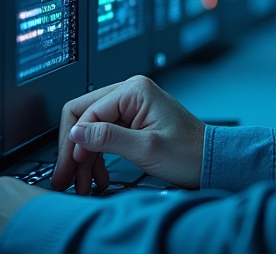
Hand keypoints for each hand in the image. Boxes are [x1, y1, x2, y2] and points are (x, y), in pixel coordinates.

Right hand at [51, 75, 204, 193]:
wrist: (210, 161)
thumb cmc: (189, 152)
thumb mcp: (146, 148)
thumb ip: (109, 138)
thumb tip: (77, 132)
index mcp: (134, 90)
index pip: (86, 111)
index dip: (74, 142)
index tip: (70, 169)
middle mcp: (130, 93)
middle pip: (84, 118)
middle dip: (73, 151)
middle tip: (65, 178)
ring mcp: (131, 107)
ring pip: (91, 130)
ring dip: (84, 158)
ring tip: (82, 184)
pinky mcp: (132, 122)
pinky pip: (103, 136)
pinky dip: (97, 157)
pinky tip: (98, 176)